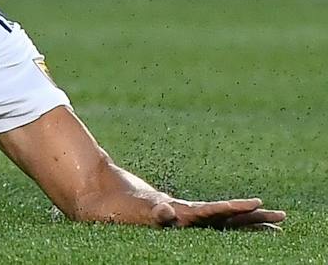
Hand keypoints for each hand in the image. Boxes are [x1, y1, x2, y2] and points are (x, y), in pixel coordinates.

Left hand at [149, 196, 284, 231]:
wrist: (152, 208)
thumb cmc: (152, 212)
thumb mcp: (154, 213)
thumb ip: (160, 213)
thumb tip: (165, 210)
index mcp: (195, 211)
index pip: (218, 209)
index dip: (235, 207)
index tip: (255, 202)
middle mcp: (208, 215)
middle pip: (236, 214)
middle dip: (257, 214)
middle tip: (282, 214)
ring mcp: (213, 220)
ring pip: (241, 221)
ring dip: (260, 221)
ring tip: (282, 219)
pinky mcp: (214, 226)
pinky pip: (236, 229)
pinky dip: (253, 229)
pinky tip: (270, 231)